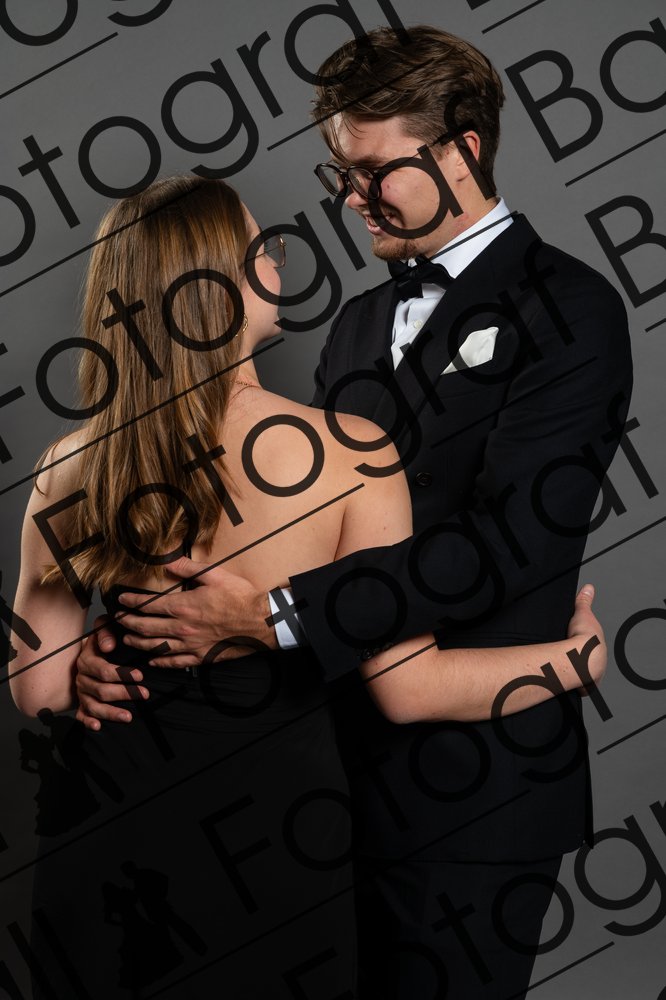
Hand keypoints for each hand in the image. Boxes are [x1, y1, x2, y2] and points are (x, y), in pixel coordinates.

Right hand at [75, 617, 148, 730]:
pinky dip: (88, 722)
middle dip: (124, 693)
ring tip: (128, 717)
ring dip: (110, 713)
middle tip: (144, 694)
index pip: (103, 670)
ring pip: (93, 706)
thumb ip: (106, 631)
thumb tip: (108, 646)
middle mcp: (82, 678)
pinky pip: (81, 716)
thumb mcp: (104, 628)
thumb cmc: (103, 640)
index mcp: (86, 660)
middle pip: (101, 690)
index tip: (140, 676)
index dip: (122, 674)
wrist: (88, 653)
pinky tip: (98, 727)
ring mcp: (81, 693)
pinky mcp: (81, 704)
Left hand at [116, 557, 276, 666]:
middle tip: (117, 621)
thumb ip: (188, 567)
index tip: (121, 601)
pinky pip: (174, 663)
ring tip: (127, 639)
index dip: (131, 603)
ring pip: (155, 647)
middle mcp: (182, 628)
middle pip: (145, 628)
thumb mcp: (215, 575)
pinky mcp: (201, 657)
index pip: (148, 605)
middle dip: (127, 624)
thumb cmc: (240, 597)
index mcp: (184, 606)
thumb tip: (168, 559)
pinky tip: (151, 660)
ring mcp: (190, 645)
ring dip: (137, 643)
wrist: (261, 622)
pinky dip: (159, 662)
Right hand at [567, 584, 606, 689]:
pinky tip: (565, 684)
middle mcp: (599, 663)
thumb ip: (584, 601)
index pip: (593, 650)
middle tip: (568, 659)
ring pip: (586, 678)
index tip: (575, 648)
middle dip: (581, 664)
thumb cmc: (583, 636)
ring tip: (565, 672)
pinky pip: (581, 690)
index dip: (584, 649)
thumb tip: (588, 588)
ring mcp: (594, 677)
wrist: (582, 656)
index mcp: (599, 647)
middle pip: (590, 665)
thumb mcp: (582, 613)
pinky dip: (575, 688)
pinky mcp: (586, 688)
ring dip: (578, 677)